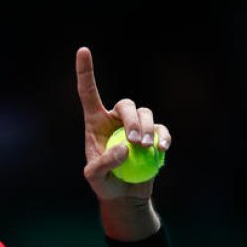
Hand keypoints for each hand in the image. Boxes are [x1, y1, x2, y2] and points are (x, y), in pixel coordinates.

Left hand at [74, 46, 171, 202]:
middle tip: (135, 142)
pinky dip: (163, 136)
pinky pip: (161, 129)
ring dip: (146, 128)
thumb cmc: (105, 184)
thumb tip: (123, 148)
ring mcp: (137, 126)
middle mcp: (116, 119)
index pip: (88, 93)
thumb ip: (103, 164)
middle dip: (132, 119)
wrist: (126, 196)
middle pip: (126, 104)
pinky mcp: (154, 137)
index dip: (85, 71)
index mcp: (95, 122)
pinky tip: (162, 148)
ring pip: (145, 113)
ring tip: (145, 147)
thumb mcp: (95, 178)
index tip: (83, 50)